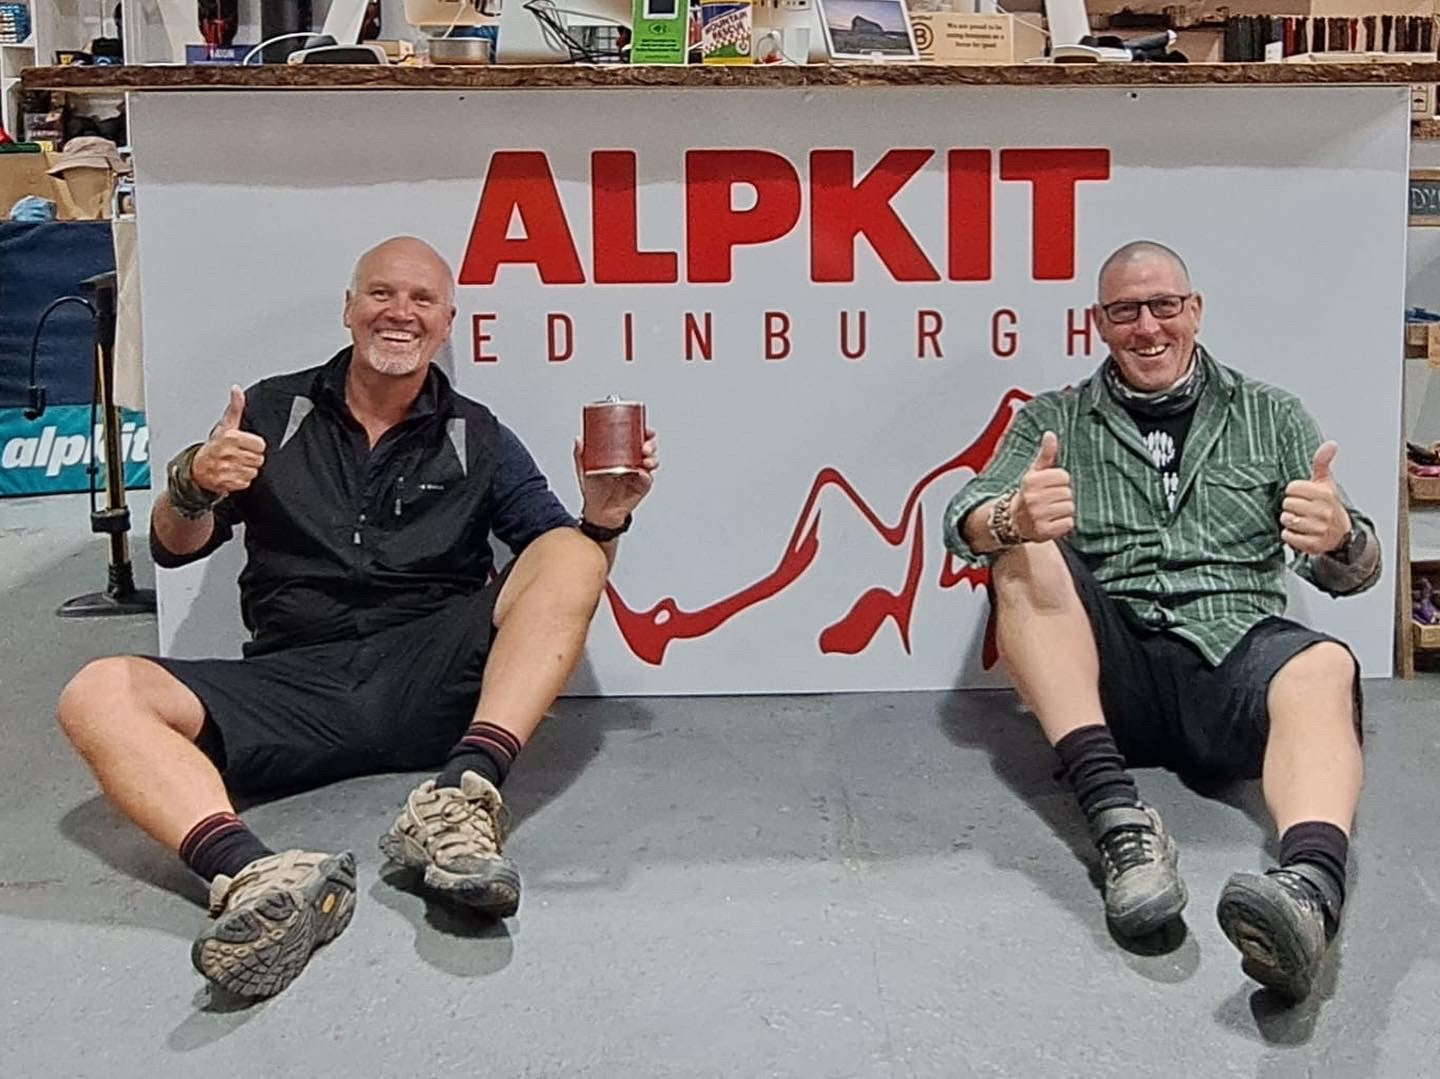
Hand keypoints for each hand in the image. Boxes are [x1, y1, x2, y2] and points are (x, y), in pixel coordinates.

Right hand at [190, 386, 266, 495]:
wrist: (196, 469)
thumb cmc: (214, 446)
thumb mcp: (225, 425)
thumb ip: (235, 408)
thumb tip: (237, 389)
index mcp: (230, 437)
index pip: (260, 445)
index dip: (254, 445)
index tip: (245, 445)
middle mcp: (228, 453)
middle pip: (259, 459)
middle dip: (251, 458)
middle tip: (239, 455)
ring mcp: (227, 469)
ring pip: (253, 471)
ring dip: (246, 470)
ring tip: (235, 464)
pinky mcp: (226, 483)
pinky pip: (246, 483)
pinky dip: (241, 480)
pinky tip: (232, 474)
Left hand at [575, 427, 657, 528]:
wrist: (598, 511)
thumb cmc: (594, 489)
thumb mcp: (584, 469)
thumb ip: (580, 454)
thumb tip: (579, 439)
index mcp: (623, 453)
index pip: (637, 439)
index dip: (645, 432)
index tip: (646, 429)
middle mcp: (633, 462)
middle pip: (649, 448)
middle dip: (651, 444)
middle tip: (645, 447)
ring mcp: (639, 474)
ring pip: (652, 461)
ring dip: (652, 458)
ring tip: (645, 460)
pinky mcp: (642, 487)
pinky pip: (648, 479)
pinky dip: (647, 476)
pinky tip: (642, 474)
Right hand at [1011, 431, 1074, 542]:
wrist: (1014, 520)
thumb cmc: (1030, 493)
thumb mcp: (1035, 472)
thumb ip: (1046, 454)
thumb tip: (1051, 434)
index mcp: (1031, 481)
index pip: (1064, 477)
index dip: (1061, 482)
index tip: (1050, 487)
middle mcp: (1032, 498)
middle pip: (1068, 493)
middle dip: (1062, 497)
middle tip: (1050, 501)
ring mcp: (1037, 516)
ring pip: (1069, 508)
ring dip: (1063, 511)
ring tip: (1051, 511)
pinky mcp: (1043, 532)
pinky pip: (1068, 523)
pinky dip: (1063, 524)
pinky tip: (1053, 522)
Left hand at [1281, 441, 1351, 555]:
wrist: (1340, 534)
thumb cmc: (1327, 505)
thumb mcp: (1326, 483)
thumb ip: (1323, 463)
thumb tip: (1331, 444)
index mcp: (1325, 495)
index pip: (1292, 488)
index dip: (1293, 492)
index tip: (1303, 496)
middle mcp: (1323, 512)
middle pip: (1287, 504)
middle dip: (1291, 507)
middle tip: (1301, 510)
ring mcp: (1319, 530)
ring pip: (1286, 520)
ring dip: (1289, 521)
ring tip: (1301, 520)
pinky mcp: (1313, 545)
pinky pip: (1287, 537)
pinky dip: (1290, 536)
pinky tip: (1300, 533)